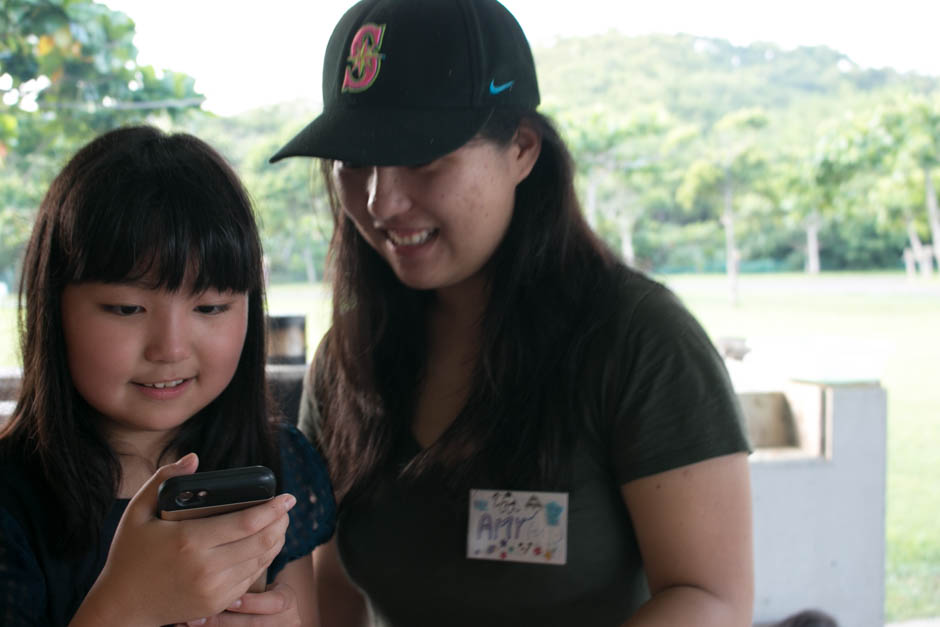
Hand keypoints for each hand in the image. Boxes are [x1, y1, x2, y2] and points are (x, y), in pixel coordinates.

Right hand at [72, 453, 295, 625]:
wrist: (121, 606)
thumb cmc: (129, 555)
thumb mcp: (136, 512)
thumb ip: (164, 479)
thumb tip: (194, 458)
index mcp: (189, 541)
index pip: (247, 522)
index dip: (273, 508)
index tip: (288, 497)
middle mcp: (206, 567)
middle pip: (262, 542)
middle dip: (281, 522)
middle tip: (286, 508)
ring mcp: (214, 589)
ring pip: (261, 561)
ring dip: (276, 540)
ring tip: (279, 524)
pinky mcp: (217, 603)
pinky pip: (250, 579)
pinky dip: (262, 560)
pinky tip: (263, 547)